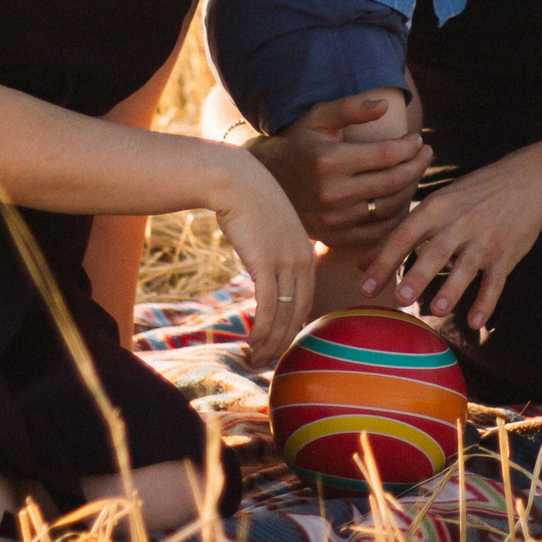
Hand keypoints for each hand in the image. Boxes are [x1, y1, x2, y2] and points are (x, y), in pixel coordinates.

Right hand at [206, 150, 315, 366]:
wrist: (235, 180)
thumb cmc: (247, 204)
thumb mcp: (269, 230)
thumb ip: (273, 254)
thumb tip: (265, 274)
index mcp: (306, 254)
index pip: (306, 301)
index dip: (294, 326)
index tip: (281, 343)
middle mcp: (302, 260)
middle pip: (298, 313)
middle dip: (284, 341)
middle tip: (269, 361)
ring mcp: (286, 262)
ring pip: (283, 315)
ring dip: (270, 342)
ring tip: (258, 360)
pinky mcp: (266, 263)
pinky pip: (267, 307)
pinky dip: (261, 330)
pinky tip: (253, 343)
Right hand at [244, 95, 429, 245]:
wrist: (265, 180)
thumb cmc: (298, 142)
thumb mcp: (318, 117)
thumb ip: (351, 108)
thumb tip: (384, 105)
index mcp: (330, 161)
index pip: (386, 156)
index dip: (409, 147)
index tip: (419, 139)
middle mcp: (332, 193)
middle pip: (393, 182)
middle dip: (417, 166)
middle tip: (426, 154)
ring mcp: (333, 219)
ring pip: (389, 208)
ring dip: (410, 190)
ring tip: (415, 173)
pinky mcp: (333, 236)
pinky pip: (376, 232)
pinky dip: (396, 218)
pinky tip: (402, 200)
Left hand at [360, 150, 541, 332]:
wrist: (529, 180)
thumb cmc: (472, 195)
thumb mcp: (436, 204)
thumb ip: (400, 233)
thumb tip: (362, 264)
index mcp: (437, 207)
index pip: (405, 235)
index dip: (384, 261)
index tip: (365, 286)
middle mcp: (459, 222)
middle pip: (434, 251)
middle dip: (417, 275)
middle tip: (399, 298)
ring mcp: (485, 238)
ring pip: (466, 267)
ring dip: (451, 289)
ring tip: (436, 310)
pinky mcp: (507, 252)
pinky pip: (496, 280)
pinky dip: (487, 301)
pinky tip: (475, 322)